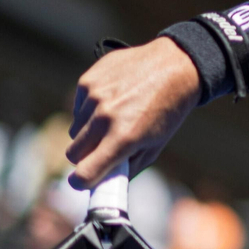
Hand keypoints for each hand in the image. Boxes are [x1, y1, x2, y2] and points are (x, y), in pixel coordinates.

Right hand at [66, 38, 200, 187]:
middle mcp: (105, 118)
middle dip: (86, 156)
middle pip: (73, 153)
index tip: (83, 181)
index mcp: (124, 137)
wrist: (175, 66)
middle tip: (102, 150)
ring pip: (75, 130)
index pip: (85, 172)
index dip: (82, 181)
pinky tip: (112, 100)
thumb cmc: (168, 110)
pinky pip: (78, 107)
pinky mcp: (88, 81)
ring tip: (114, 119)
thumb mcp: (156, 144)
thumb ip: (129, 166)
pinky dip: (89, 110)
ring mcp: (94, 97)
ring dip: (89, 131)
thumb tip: (106, 182)